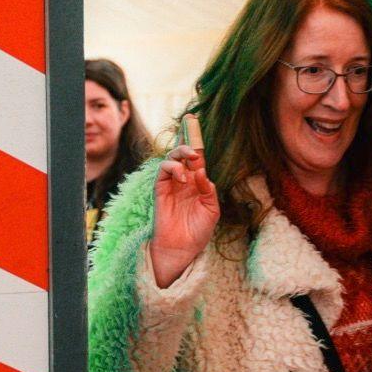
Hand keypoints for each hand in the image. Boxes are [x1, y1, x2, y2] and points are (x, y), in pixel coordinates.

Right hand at [147, 146, 219, 285]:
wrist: (182, 248)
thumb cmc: (198, 231)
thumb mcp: (211, 210)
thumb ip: (208, 190)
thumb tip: (201, 172)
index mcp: (198, 184)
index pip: (197, 160)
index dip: (196, 143)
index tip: (196, 122)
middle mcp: (184, 181)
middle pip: (182, 155)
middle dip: (187, 143)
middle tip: (195, 149)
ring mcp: (171, 185)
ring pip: (171, 159)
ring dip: (180, 154)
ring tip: (191, 162)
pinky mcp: (160, 190)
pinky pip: (162, 172)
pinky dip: (173, 169)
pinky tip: (182, 178)